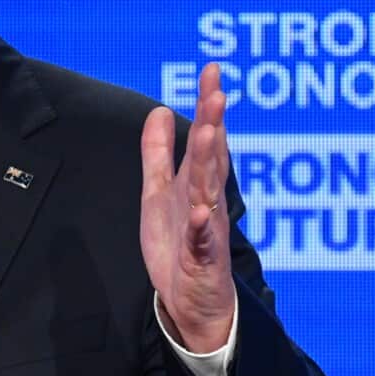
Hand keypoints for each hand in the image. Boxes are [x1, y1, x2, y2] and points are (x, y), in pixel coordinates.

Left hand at [139, 63, 234, 352]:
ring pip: (209, 192)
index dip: (208, 105)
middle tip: (217, 92)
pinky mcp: (202, 261)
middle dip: (213, 124)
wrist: (190, 304)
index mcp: (196, 184)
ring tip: (207, 132)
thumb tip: (157, 109)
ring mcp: (208, 231)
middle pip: (211, 157)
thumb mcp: (159, 193)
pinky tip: (202, 213)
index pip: (206, 138)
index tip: (212, 71)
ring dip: (208, 162)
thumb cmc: (179, 245)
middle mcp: (207, 201)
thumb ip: (158, 154)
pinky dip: (204, 228)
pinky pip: (203, 243)